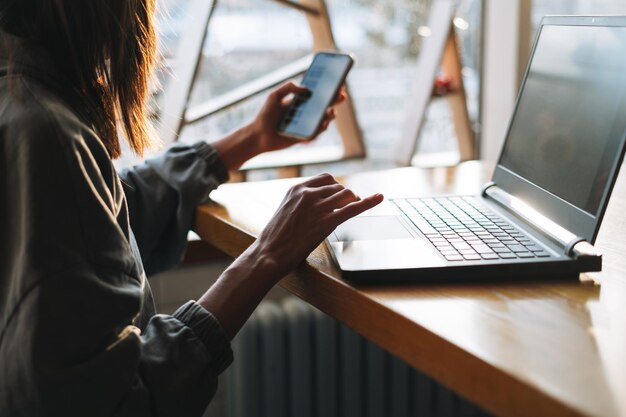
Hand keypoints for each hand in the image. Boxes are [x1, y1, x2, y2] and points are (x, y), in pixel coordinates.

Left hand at [250, 81, 346, 153]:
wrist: (258, 135)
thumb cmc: (265, 115)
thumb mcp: (274, 96)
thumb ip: (288, 87)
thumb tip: (307, 89)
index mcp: (301, 99)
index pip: (318, 91)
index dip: (329, 87)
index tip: (337, 81)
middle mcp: (307, 111)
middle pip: (326, 104)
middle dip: (335, 99)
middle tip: (341, 95)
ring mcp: (307, 123)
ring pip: (325, 118)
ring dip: (331, 114)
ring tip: (330, 110)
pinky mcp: (306, 136)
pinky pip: (317, 132)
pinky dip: (322, 127)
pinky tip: (323, 122)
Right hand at [251, 173, 383, 277]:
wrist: (268, 254)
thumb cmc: (275, 238)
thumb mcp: (285, 211)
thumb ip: (300, 204)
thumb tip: (316, 207)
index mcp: (296, 189)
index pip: (326, 178)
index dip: (336, 187)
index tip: (340, 196)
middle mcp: (308, 194)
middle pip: (338, 187)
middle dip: (346, 197)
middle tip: (348, 208)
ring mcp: (318, 207)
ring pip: (347, 194)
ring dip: (352, 202)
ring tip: (352, 210)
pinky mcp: (326, 222)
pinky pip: (353, 208)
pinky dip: (369, 202)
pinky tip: (380, 197)